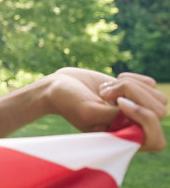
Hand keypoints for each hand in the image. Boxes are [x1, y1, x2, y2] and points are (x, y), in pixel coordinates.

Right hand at [48, 68, 166, 151]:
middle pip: (159, 112)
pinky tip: (113, 81)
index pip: (155, 139)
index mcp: (122, 139)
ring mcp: (135, 109)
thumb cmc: (68, 101)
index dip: (144, 118)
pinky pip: (150, 83)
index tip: (119, 103)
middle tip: (106, 93)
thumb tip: (139, 109)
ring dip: (131, 86)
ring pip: (157, 96)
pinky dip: (132, 78)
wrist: (59, 85)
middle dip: (134, 95)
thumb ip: (115, 115)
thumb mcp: (88, 111)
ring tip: (106, 89)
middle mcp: (133, 126)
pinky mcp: (134, 91)